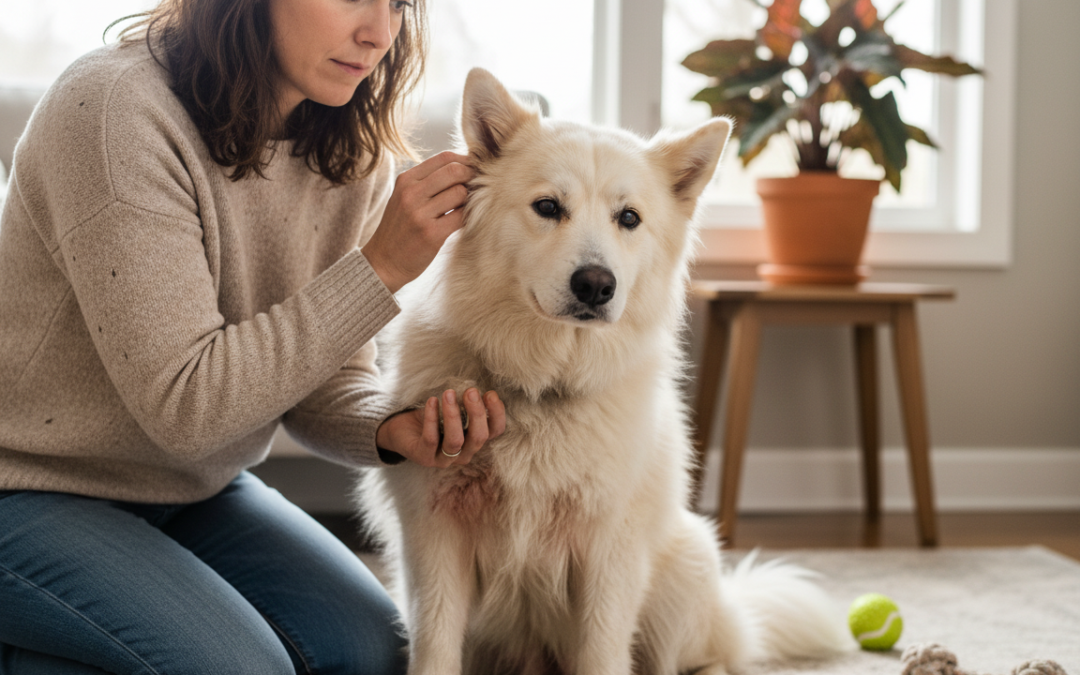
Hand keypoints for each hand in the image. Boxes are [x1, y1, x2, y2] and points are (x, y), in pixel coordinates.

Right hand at [361, 151, 473, 292]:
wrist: (383, 262)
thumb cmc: (400, 229)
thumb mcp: (405, 197)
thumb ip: (428, 182)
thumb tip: (464, 168)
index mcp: (406, 180)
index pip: (444, 158)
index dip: (465, 161)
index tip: (473, 171)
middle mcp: (411, 193)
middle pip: (455, 171)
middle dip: (471, 178)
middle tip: (476, 190)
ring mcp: (420, 214)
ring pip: (460, 193)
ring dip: (470, 200)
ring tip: (466, 208)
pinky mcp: (431, 234)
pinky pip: (461, 217)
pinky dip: (468, 217)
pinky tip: (463, 221)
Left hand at [376, 388, 505, 467]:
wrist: (404, 428)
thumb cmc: (433, 416)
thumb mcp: (454, 408)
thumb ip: (466, 403)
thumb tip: (476, 389)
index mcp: (475, 440)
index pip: (495, 431)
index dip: (497, 414)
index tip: (490, 394)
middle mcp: (464, 453)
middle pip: (478, 437)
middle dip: (477, 413)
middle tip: (471, 391)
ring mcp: (444, 459)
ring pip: (455, 441)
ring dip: (453, 416)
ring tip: (449, 393)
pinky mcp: (424, 457)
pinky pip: (431, 438)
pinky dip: (432, 418)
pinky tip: (431, 401)